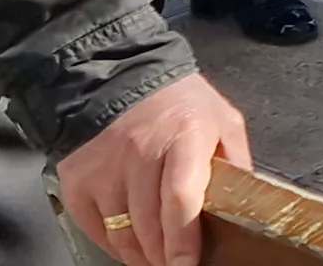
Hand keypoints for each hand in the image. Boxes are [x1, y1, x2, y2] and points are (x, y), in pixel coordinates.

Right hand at [57, 71, 250, 265]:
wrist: (117, 74)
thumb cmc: (175, 100)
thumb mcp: (220, 119)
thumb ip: (235, 160)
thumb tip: (244, 203)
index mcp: (184, 135)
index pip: (180, 200)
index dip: (183, 241)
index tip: (186, 264)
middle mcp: (140, 151)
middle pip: (149, 224)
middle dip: (163, 256)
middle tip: (174, 264)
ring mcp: (105, 167)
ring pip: (121, 232)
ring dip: (140, 255)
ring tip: (155, 260)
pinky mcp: (78, 178)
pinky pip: (94, 227)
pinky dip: (112, 244)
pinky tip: (128, 246)